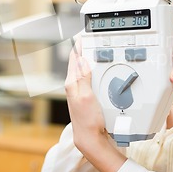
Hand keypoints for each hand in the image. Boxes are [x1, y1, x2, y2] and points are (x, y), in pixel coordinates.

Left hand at [64, 37, 126, 171]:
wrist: (91, 138)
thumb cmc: (88, 120)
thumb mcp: (86, 96)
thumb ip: (83, 77)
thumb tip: (81, 58)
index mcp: (71, 83)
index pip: (74, 57)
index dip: (79, 44)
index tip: (84, 33)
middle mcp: (74, 85)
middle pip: (78, 60)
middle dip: (84, 48)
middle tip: (91, 36)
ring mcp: (80, 90)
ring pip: (84, 68)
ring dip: (89, 57)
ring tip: (95, 46)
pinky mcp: (88, 95)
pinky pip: (90, 77)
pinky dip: (94, 69)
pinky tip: (101, 68)